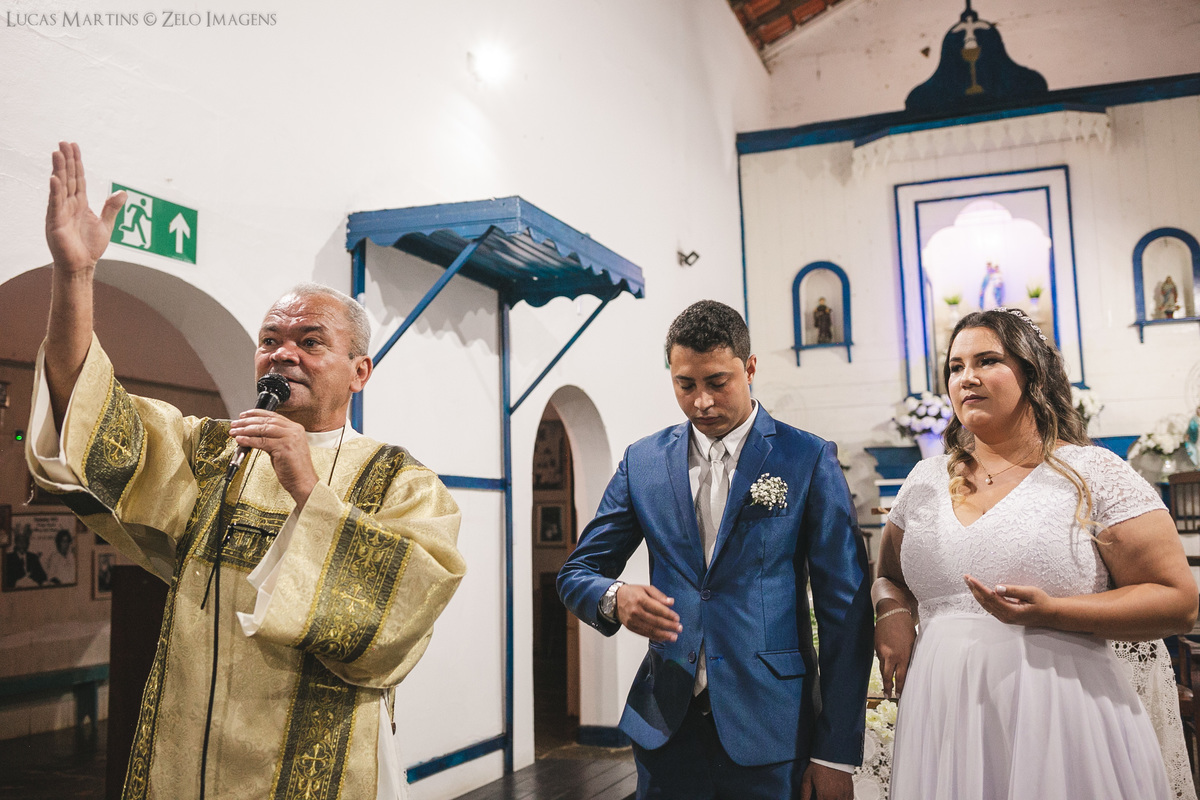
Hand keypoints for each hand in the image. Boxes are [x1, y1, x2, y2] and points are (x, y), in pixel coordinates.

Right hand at [46, 142, 125, 272]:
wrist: (82, 265)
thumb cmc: (90, 247)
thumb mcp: (105, 224)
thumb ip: (112, 208)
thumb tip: (123, 192)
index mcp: (79, 203)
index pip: (77, 178)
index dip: (76, 163)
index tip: (74, 146)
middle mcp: (68, 204)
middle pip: (67, 178)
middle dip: (66, 160)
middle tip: (64, 143)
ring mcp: (60, 212)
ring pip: (60, 187)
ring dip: (58, 170)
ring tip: (57, 153)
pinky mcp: (55, 222)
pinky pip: (55, 204)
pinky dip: (55, 191)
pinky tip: (54, 178)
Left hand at [229, 410, 317, 507]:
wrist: (304, 482)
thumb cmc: (294, 468)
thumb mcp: (284, 448)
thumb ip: (273, 439)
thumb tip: (253, 434)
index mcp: (295, 429)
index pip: (273, 416)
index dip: (256, 414)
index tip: (244, 415)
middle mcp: (294, 431)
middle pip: (267, 421)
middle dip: (248, 421)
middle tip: (235, 424)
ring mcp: (290, 438)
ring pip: (263, 429)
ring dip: (246, 430)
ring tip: (235, 432)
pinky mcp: (284, 447)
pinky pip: (262, 441)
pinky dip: (249, 440)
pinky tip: (241, 440)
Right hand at [615, 584, 681, 641]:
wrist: (615, 599)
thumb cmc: (632, 593)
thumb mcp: (646, 588)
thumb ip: (659, 595)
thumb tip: (671, 602)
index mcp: (640, 599)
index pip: (657, 609)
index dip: (668, 615)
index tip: (677, 618)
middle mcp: (635, 611)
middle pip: (655, 621)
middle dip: (669, 626)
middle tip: (679, 628)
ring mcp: (632, 621)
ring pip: (650, 629)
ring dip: (664, 634)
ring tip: (673, 637)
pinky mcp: (631, 627)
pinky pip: (644, 634)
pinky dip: (655, 637)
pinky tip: (663, 638)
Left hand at [800, 761, 852, 799]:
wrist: (833, 755)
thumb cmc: (820, 765)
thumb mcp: (807, 779)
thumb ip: (804, 794)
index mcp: (824, 796)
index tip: (816, 798)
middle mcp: (835, 798)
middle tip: (822, 796)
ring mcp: (844, 795)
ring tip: (829, 796)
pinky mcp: (850, 791)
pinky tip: (838, 797)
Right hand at [874, 606, 915, 698]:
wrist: (892, 612)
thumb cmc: (906, 626)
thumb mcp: (913, 642)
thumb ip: (910, 655)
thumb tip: (909, 667)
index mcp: (904, 655)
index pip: (900, 676)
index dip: (899, 687)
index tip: (898, 695)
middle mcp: (891, 655)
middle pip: (887, 675)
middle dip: (888, 687)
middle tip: (888, 695)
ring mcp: (882, 650)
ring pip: (882, 667)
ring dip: (885, 676)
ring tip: (886, 686)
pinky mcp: (876, 646)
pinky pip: (879, 657)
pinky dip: (883, 662)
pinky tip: (886, 664)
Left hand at [964, 575, 1055, 626]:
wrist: (1051, 615)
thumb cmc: (1043, 602)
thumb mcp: (1031, 593)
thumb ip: (1013, 591)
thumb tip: (996, 588)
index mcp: (1011, 612)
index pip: (990, 597)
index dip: (979, 587)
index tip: (970, 578)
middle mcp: (1005, 617)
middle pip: (985, 602)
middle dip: (974, 589)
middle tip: (965, 577)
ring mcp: (1004, 618)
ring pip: (986, 605)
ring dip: (976, 593)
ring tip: (969, 582)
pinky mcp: (1005, 616)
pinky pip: (990, 607)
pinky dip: (982, 598)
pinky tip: (978, 592)